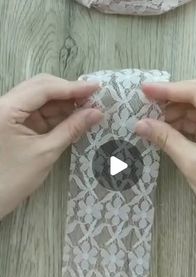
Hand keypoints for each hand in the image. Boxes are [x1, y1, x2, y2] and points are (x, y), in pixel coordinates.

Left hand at [0, 74, 102, 217]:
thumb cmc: (13, 180)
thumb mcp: (46, 153)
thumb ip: (71, 129)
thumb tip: (96, 113)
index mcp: (6, 109)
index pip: (43, 88)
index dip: (72, 87)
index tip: (96, 88)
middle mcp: (5, 105)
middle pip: (41, 88)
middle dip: (68, 93)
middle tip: (93, 99)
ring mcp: (9, 113)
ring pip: (41, 99)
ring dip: (64, 103)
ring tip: (88, 109)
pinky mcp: (14, 123)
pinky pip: (39, 112)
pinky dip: (57, 115)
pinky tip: (74, 118)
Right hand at [135, 80, 195, 234]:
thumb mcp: (192, 162)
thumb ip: (165, 139)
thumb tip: (139, 124)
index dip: (169, 89)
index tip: (145, 90)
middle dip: (171, 100)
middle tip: (145, 105)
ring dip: (174, 113)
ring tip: (152, 121)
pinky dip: (182, 124)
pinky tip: (165, 128)